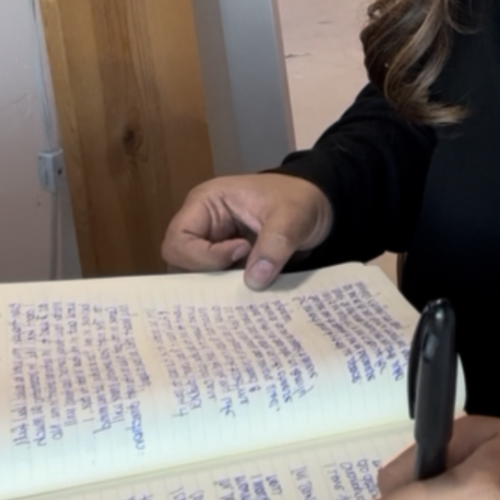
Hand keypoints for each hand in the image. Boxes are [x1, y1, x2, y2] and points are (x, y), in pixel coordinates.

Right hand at [161, 173, 332, 288]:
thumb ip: (274, 244)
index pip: (178, 241)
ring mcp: (213, 247)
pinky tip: (252, 299)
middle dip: (208, 279)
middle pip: (181, 265)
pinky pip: (218, 286)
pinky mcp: (228, 265)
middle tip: (242, 282)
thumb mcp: (294, 215)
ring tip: (249, 293)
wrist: (321, 206)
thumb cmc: (301, 199)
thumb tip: (254, 282)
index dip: (203, 256)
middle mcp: (202, 227)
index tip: (243, 251)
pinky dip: (232, 294)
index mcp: (205, 204)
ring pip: (197, 280)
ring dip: (220, 290)